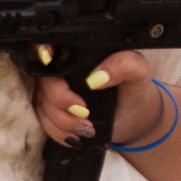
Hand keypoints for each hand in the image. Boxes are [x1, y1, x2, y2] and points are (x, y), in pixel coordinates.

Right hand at [30, 50, 158, 147]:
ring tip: (87, 128)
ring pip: (42, 104)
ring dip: (62, 121)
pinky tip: (76, 135)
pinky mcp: (53, 111)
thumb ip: (124, 64)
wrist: (133, 116)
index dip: (43, 51)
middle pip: (44, 81)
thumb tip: (97, 77)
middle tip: (85, 112)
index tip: (50, 60)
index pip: (52, 45)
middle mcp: (63, 69)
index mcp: (81, 52)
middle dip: (61, 101)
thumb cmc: (134, 88)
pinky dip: (58, 132)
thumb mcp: (138, 71)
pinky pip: (43, 121)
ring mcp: (54, 90)